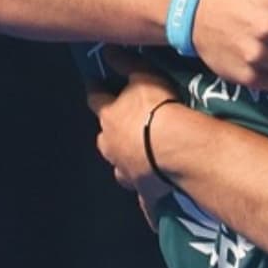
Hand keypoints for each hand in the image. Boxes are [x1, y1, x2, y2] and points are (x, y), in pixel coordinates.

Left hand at [85, 51, 183, 203]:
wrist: (173, 149)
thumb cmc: (158, 108)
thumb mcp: (142, 77)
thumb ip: (125, 64)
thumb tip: (107, 50)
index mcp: (109, 117)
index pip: (96, 99)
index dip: (96, 90)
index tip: (94, 84)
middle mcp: (112, 147)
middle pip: (104, 139)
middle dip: (110, 133)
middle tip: (120, 127)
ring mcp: (127, 172)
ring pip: (120, 169)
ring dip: (126, 164)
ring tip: (138, 162)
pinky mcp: (145, 194)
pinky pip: (146, 203)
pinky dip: (148, 207)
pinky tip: (153, 217)